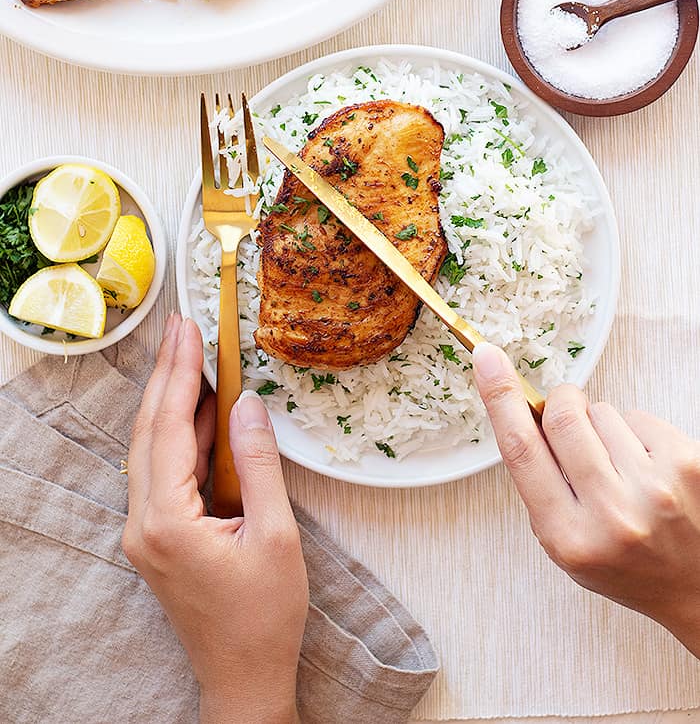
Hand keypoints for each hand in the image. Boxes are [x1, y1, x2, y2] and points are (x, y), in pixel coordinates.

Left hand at [123, 314, 308, 723]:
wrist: (244, 677)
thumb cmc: (264, 616)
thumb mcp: (275, 535)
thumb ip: (259, 464)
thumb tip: (248, 404)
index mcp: (165, 521)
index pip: (166, 428)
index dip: (179, 373)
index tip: (188, 329)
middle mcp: (142, 523)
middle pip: (149, 431)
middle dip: (167, 375)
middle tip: (182, 326)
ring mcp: (145, 531)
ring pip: (151, 449)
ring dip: (171, 401)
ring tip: (191, 354)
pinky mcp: (156, 536)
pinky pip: (163, 472)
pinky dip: (179, 435)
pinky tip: (198, 410)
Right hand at [473, 342, 699, 657]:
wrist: (697, 587)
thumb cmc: (626, 562)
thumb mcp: (566, 541)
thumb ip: (541, 482)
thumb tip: (521, 408)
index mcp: (570, 537)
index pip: (522, 451)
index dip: (500, 398)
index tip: (487, 359)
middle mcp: (613, 514)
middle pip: (563, 417)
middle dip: (560, 404)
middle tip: (567, 415)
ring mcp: (656, 488)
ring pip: (602, 411)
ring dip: (601, 427)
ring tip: (620, 467)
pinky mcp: (688, 463)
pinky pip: (638, 415)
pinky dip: (635, 432)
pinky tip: (646, 466)